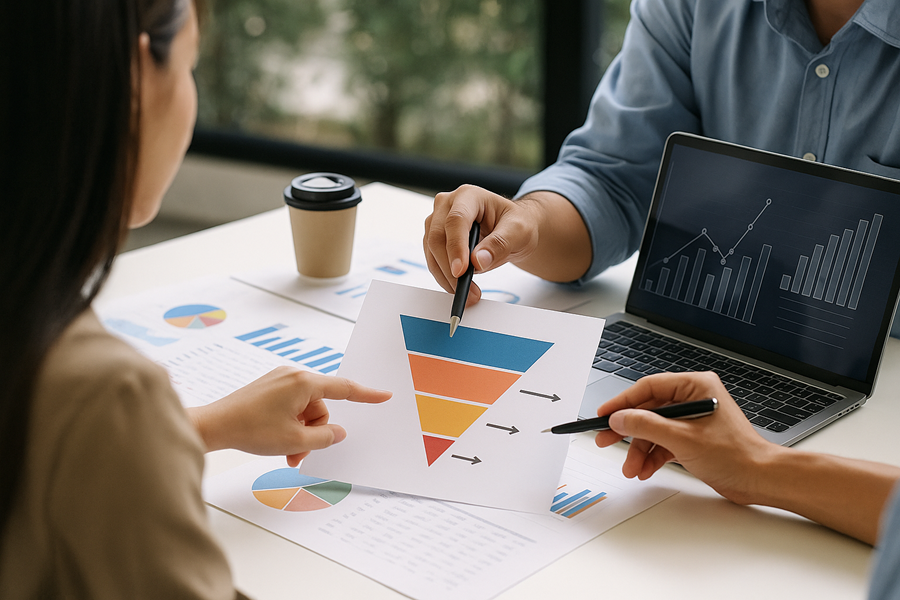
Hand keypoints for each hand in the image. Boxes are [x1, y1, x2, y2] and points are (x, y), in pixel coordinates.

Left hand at [188, 366, 390, 465]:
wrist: (214, 425)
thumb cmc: (251, 429)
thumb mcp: (295, 440)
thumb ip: (324, 437)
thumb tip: (337, 432)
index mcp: (304, 383)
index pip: (344, 388)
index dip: (367, 395)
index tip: (384, 396)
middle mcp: (294, 376)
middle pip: (321, 407)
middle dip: (314, 432)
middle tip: (299, 455)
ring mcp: (280, 381)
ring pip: (305, 411)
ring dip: (301, 433)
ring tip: (287, 453)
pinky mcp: (269, 389)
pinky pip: (291, 407)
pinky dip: (290, 426)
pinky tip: (279, 441)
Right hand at [424, 185, 542, 305]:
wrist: (512, 230)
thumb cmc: (516, 224)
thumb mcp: (519, 231)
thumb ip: (500, 244)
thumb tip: (478, 261)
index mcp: (469, 196)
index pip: (456, 220)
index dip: (456, 247)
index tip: (460, 271)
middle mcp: (448, 205)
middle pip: (437, 236)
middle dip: (450, 268)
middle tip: (467, 290)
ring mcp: (438, 221)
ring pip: (431, 251)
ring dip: (446, 276)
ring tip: (468, 294)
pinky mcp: (435, 238)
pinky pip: (433, 259)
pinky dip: (444, 277)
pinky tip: (459, 288)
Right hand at [594, 371, 778, 504]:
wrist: (760, 480)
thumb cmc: (736, 455)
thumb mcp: (682, 439)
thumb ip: (646, 426)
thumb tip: (620, 418)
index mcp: (696, 386)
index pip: (649, 388)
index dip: (623, 402)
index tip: (604, 414)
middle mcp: (693, 399)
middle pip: (648, 410)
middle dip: (628, 431)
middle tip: (605, 440)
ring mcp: (692, 419)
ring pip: (654, 429)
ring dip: (639, 449)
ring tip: (631, 468)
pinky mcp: (693, 438)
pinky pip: (664, 442)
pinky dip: (652, 456)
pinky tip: (644, 469)